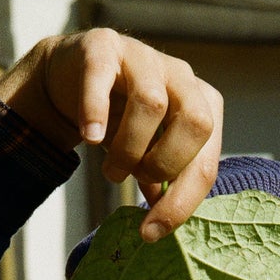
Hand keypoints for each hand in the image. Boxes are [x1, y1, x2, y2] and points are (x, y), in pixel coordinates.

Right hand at [0, 29, 221, 241]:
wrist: (73, 77)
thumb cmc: (120, 120)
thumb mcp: (147, 154)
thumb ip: (162, 181)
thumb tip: (164, 220)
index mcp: (203, 106)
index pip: (206, 160)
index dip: (182, 202)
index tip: (153, 232)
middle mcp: (182, 77)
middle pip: (197, 122)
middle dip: (166, 164)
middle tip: (136, 181)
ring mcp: (145, 57)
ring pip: (151, 104)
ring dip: (128, 149)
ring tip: (111, 170)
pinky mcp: (104, 47)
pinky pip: (102, 78)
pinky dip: (95, 111)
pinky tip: (89, 138)